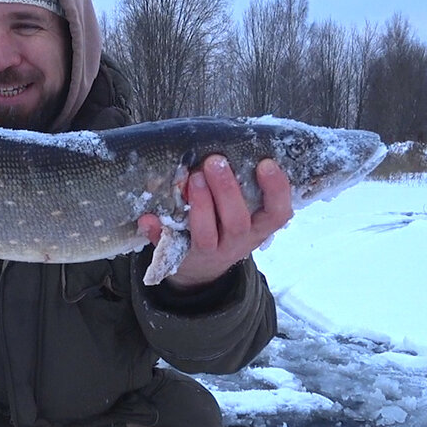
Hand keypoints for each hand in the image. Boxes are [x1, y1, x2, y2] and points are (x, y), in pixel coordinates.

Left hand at [138, 155, 292, 288]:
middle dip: (227, 190)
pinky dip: (157, 232)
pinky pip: (169, 247)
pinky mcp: (183, 258)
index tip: (266, 163)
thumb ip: (244, 188)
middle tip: (215, 162)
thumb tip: (237, 156)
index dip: (276, 189)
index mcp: (258, 228)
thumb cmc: (225, 226)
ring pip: (207, 234)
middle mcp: (238, 242)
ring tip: (192, 178)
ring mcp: (211, 252)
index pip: (277, 213)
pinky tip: (148, 218)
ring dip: (200, 205)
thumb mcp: (244, 214)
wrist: (202, 270)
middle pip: (237, 222)